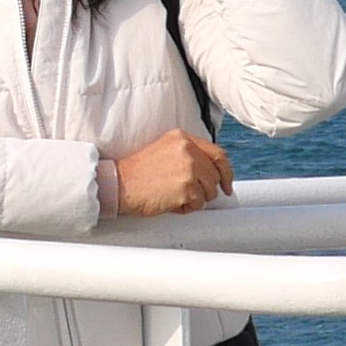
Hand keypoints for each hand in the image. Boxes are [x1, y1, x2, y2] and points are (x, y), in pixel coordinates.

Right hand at [110, 127, 235, 216]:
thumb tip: (212, 174)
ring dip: (195, 199)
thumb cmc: (138, 173)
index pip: (218, 154)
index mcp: (182, 137)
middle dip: (204, 190)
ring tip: (173, 195)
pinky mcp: (187, 187)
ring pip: (209, 192)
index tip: (226, 185)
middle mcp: (188, 149)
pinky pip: (199, 205)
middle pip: (215, 176)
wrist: (119, 184)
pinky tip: (170, 202)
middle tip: (185, 194)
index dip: (226, 172)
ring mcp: (188, 167)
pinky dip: (186, 208)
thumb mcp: (165, 151)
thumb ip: (189, 155)